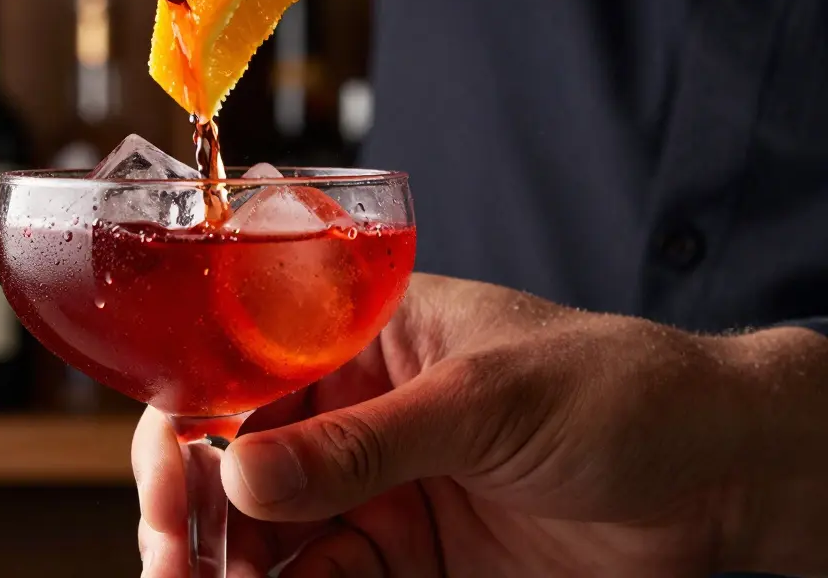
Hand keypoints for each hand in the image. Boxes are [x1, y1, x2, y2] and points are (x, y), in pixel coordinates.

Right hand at [133, 273, 827, 576]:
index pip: (241, 371)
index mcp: (361, 338)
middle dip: (194, 516)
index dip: (189, 424)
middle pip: (237, 464)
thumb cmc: (619, 387)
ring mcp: (377, 489)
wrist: (722, 476)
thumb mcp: (486, 400)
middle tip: (177, 567)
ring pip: (268, 535)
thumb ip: (363, 442)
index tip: (170, 490)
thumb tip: (242, 476)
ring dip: (230, 570)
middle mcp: (353, 412)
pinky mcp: (408, 557)